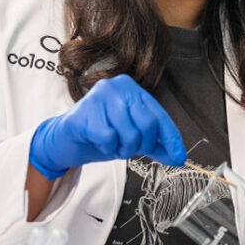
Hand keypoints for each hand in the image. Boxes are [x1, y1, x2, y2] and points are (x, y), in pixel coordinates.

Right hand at [29, 74, 185, 180]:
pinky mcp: (83, 113)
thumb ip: (155, 144)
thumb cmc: (100, 134)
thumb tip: (178, 157)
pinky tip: (98, 141)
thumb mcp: (132, 137)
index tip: (179, 157)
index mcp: (131, 89)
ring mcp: (98, 96)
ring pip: (129, 133)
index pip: (159, 115)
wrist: (65, 140)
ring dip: (122, 148)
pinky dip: (106, 147)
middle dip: (140, 145)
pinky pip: (108, 138)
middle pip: (147, 124)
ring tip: (111, 144)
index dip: (171, 138)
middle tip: (126, 148)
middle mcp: (116, 86)